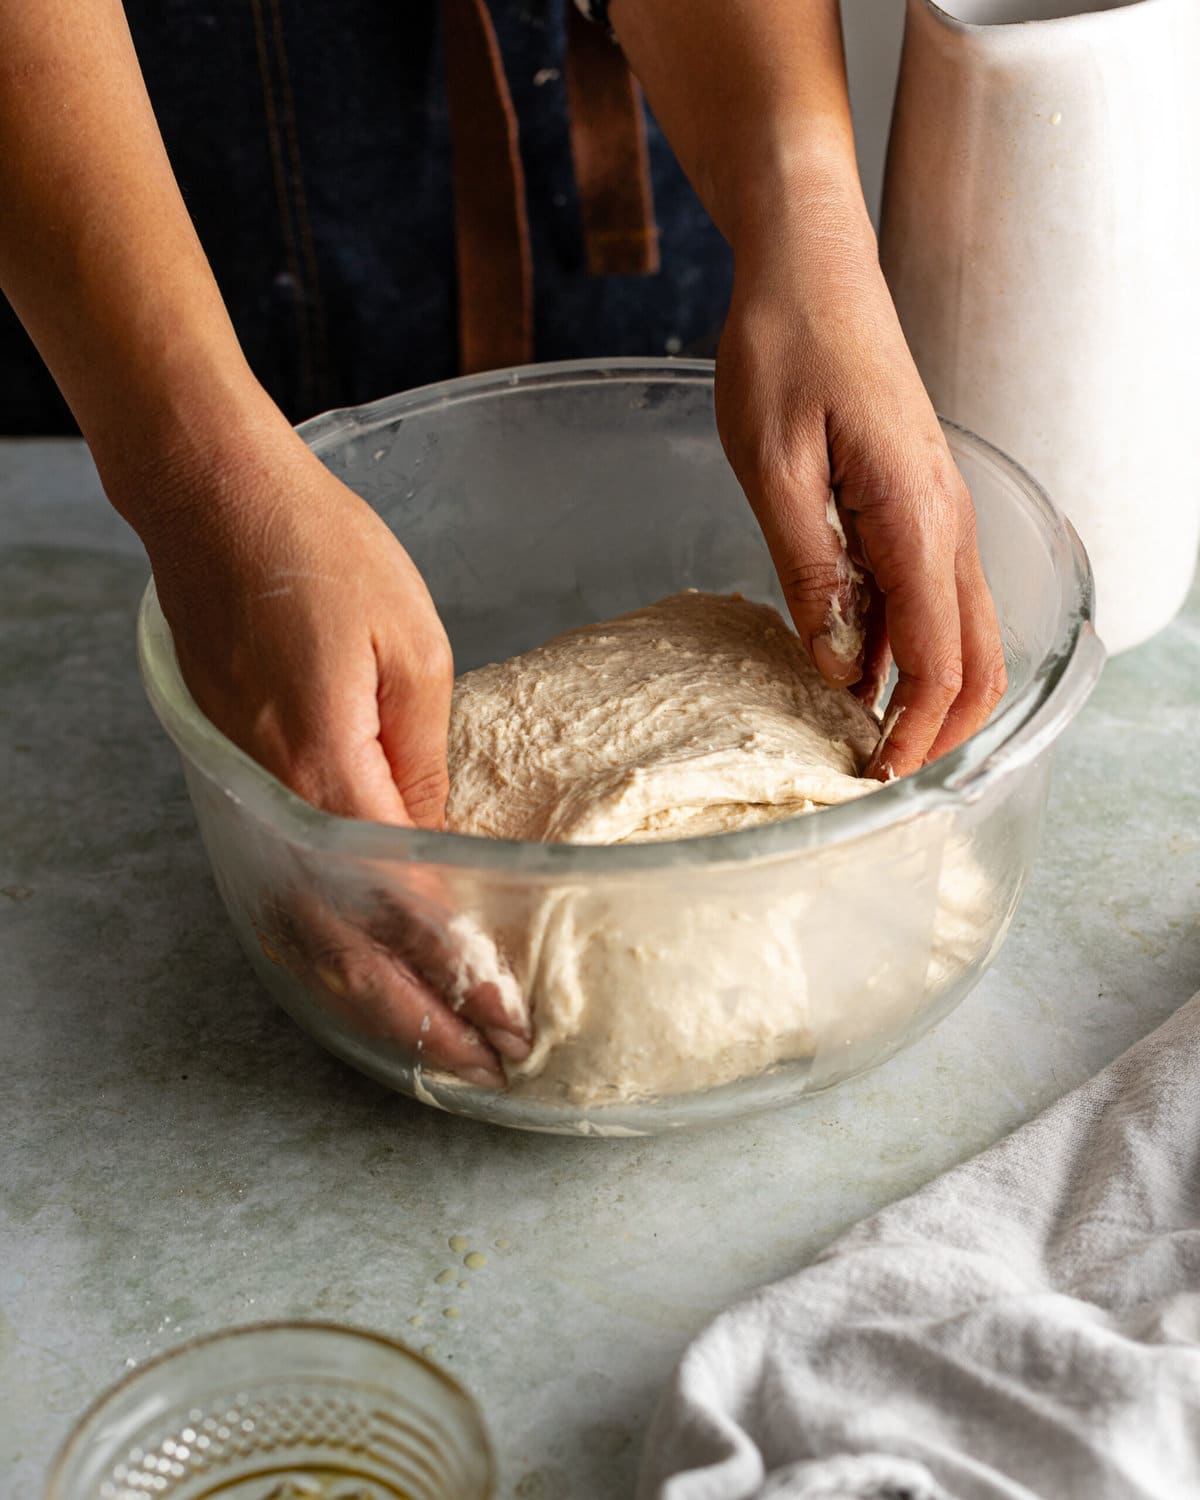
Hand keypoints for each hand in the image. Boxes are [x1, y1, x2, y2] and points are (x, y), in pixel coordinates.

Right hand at [122, 421, 529, 1078]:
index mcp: (326, 767)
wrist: (213, 500)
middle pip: (344, 943)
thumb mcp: (413, 652)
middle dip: (418, 1013)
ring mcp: (243, 794)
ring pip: (303, 929)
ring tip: (434, 1042)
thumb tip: (439, 849)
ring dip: (371, 996)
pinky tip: (367, 972)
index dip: (455, 969)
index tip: (506, 1016)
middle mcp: (273, 800)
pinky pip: (284, 887)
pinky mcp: (235, 779)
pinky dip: (327, 946)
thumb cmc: (322, 553)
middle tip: (484, 1062)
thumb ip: (423, 766)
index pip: (401, 901)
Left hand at [716, 197, 1006, 778]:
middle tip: (876, 773)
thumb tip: (841, 664)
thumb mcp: (772, 465)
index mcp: (914, 515)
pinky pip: (934, 594)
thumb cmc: (783, 347)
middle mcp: (946, 521)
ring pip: (965, 630)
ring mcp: (939, 511)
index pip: (938, 654)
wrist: (811, 263)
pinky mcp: (918, 502)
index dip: (912, 729)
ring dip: (928, 692)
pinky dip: (912, 647)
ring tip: (865, 736)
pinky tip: (858, 666)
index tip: (871, 776)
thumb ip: (810, 569)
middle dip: (939, 728)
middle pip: (976, 656)